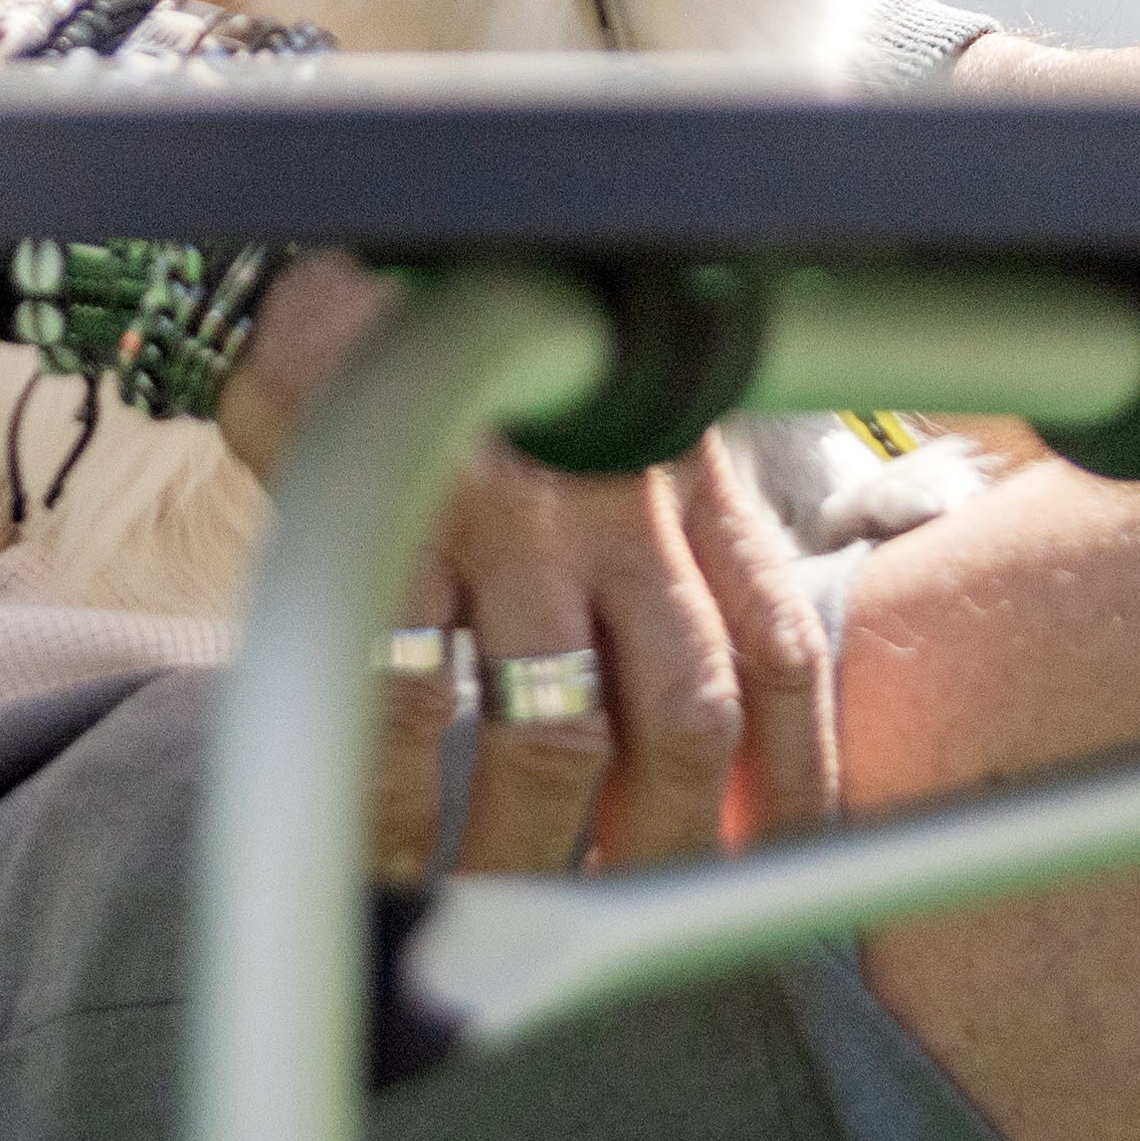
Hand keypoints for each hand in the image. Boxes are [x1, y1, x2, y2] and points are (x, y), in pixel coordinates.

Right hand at [226, 257, 840, 876]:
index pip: (777, 642)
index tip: (775, 864)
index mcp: (685, 464)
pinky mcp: (400, 520)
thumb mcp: (602, 406)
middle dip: (665, 842)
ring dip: (532, 847)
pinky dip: (402, 799)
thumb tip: (701, 706)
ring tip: (498, 910)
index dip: (794, 772)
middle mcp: (621, 492)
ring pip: (558, 731)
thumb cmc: (478, 336)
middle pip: (685, 713)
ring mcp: (511, 511)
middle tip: (624, 912)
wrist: (344, 228)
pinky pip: (409, 702)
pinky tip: (389, 851)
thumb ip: (660, 529)